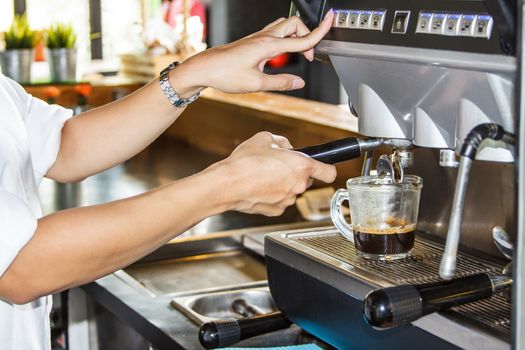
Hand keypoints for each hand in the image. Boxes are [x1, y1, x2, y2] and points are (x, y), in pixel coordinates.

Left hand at [171, 10, 334, 95]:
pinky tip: (281, 55)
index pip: (301, 38)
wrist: (204, 68)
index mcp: (268, 46)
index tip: (332, 21)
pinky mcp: (252, 41)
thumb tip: (299, 83)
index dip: (319, 31)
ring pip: (284, 26)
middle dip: (307, 35)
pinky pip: (275, 33)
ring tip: (299, 54)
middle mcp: (264, 37)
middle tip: (309, 55)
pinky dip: (285, 40)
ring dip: (296, 36)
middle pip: (294, 24)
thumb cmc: (225, 74)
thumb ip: (281, 83)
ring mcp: (257, 37)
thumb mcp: (256, 84)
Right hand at [212, 132, 336, 215]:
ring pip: (292, 190)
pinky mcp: (276, 210)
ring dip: (283, 184)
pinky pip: (280, 200)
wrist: (226, 185)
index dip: (327, 168)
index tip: (324, 167)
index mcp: (301, 166)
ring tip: (263, 175)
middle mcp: (298, 185)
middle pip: (306, 180)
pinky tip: (258, 187)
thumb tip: (286, 147)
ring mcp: (288, 200)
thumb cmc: (244, 162)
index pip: (329, 172)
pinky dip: (272, 195)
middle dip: (295, 172)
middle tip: (277, 165)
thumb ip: (282, 142)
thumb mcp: (265, 138)